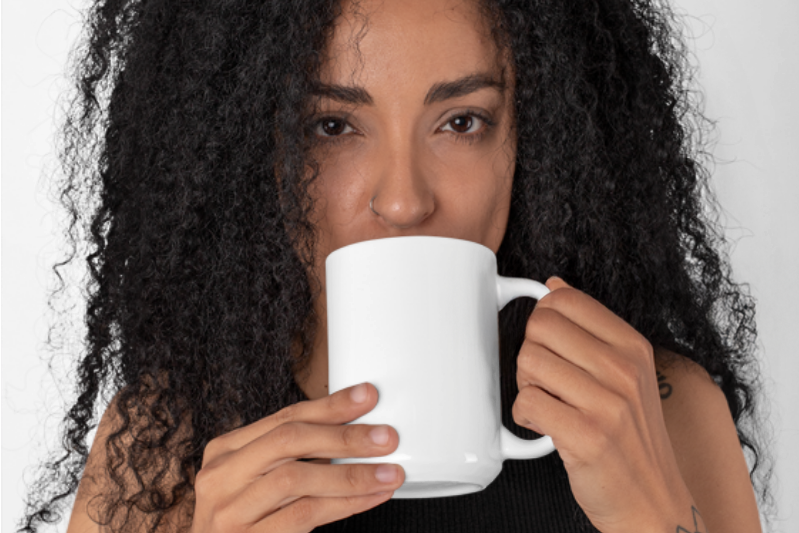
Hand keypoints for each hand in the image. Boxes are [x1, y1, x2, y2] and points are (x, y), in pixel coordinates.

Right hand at [190, 383, 404, 532]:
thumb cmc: (246, 523)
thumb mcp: (259, 481)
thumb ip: (293, 457)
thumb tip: (355, 431)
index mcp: (225, 451)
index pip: (285, 418)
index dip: (330, 406)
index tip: (367, 396)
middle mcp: (220, 476)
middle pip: (290, 441)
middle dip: (344, 436)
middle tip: (386, 437)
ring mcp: (229, 510)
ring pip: (297, 478)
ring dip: (351, 474)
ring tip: (388, 472)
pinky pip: (304, 514)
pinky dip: (344, 503)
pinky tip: (371, 497)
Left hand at [513, 277, 695, 532]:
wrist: (652, 501)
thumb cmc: (631, 438)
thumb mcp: (626, 374)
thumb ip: (590, 328)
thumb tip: (555, 284)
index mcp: (632, 347)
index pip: (565, 299)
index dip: (544, 319)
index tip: (551, 343)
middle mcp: (623, 370)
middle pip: (540, 326)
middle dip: (532, 352)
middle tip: (548, 379)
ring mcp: (607, 403)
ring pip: (528, 362)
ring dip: (527, 385)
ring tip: (550, 403)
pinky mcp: (586, 436)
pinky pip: (526, 402)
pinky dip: (525, 416)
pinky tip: (546, 425)